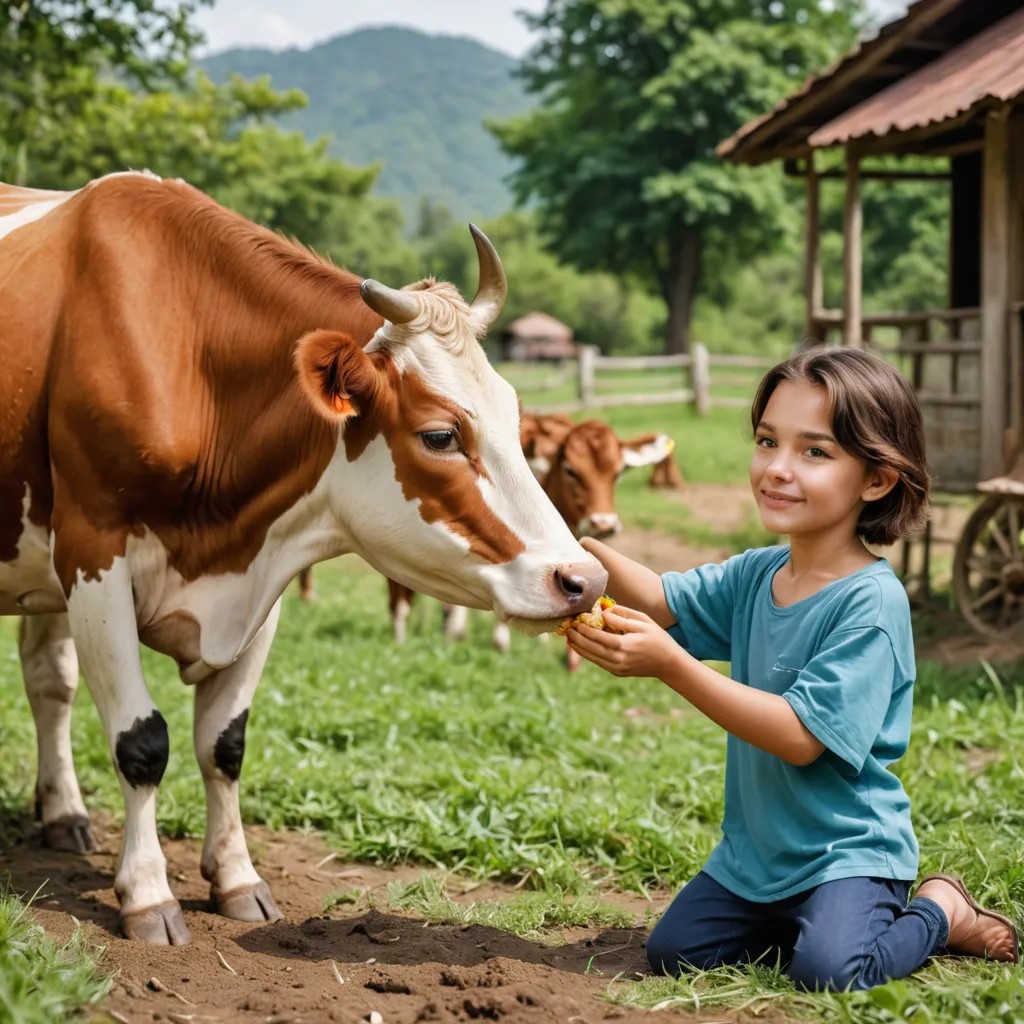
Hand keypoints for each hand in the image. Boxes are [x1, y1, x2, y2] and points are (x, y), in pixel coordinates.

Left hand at [566, 605, 680, 678]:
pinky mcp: (618, 672)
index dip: (585, 630)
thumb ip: (623, 617)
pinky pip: (599, 662)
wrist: (669, 664)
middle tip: (567, 629)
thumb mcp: (644, 622)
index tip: (576, 622)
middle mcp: (619, 659)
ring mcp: (618, 668)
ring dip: (579, 648)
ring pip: (593, 658)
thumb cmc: (658, 638)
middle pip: (591, 649)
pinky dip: (589, 654)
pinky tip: (582, 647)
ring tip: (570, 638)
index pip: (598, 637)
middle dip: (577, 639)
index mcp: (625, 645)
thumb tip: (604, 613)